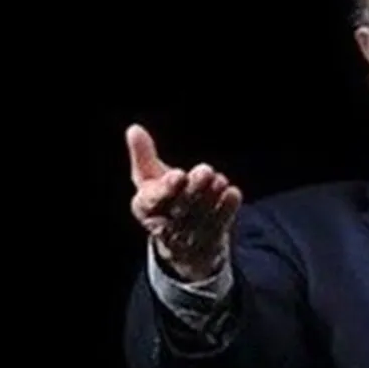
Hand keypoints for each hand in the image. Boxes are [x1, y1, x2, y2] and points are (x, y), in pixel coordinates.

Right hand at [127, 124, 241, 280]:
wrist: (181, 238)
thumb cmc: (163, 198)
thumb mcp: (148, 177)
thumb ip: (143, 155)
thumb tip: (134, 129)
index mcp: (145, 207)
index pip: (153, 200)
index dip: (167, 188)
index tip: (179, 175)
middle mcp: (166, 224)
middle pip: (180, 207)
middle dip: (194, 190)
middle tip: (205, 171)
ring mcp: (190, 234)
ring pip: (201, 216)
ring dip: (211, 197)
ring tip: (220, 179)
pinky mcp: (211, 238)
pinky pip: (219, 224)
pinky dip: (227, 209)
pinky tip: (233, 193)